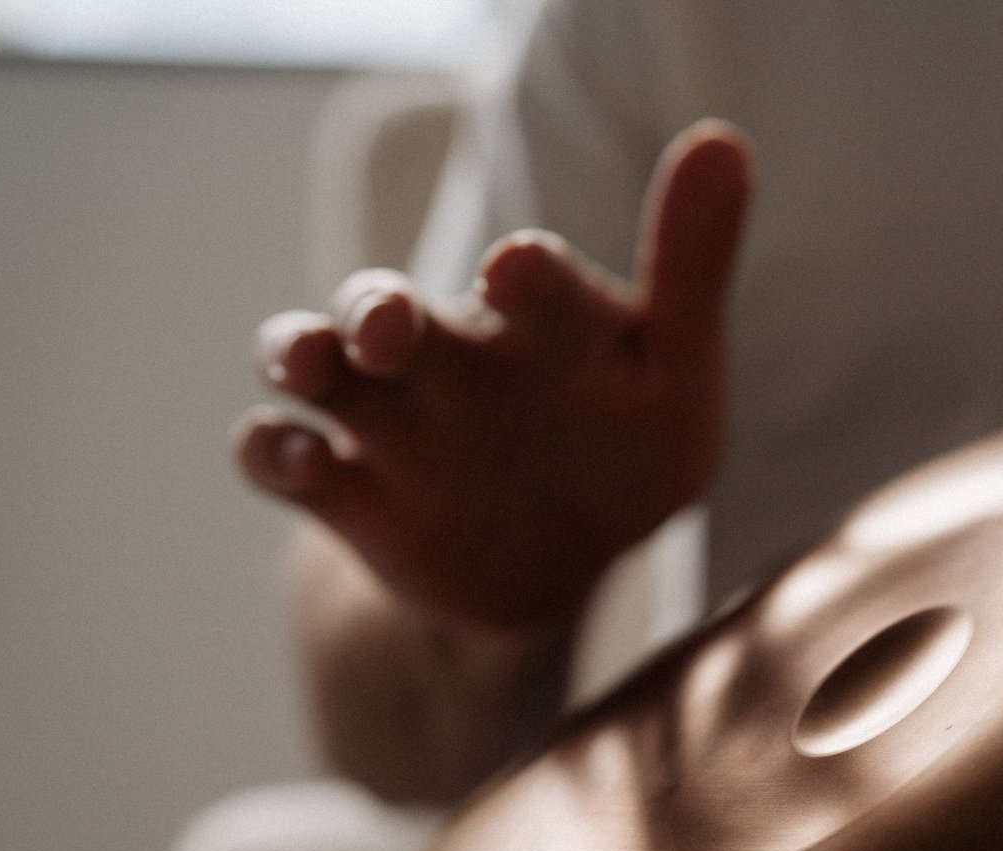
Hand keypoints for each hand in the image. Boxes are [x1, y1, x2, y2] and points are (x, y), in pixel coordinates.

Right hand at [237, 120, 752, 627]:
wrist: (562, 557)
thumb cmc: (627, 445)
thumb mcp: (675, 374)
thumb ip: (693, 268)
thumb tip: (725, 140)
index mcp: (537, 320)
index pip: (531, 284)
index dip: (524, 276)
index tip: (519, 273)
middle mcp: (448, 354)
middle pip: (387, 307)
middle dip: (376, 309)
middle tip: (389, 326)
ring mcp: (389, 418)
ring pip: (313, 364)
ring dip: (297, 351)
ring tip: (309, 363)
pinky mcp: (346, 490)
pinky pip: (281, 458)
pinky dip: (277, 453)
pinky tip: (302, 460)